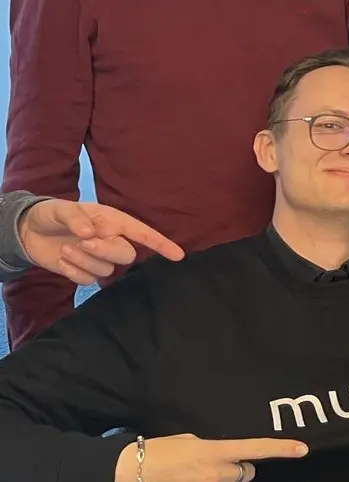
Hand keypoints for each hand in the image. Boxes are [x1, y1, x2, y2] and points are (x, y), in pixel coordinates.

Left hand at [19, 199, 183, 284]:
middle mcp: (111, 240)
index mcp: (113, 221)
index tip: (178, 255)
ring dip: (83, 261)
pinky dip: (73, 272)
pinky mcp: (83, 272)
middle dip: (105, 251)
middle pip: (125, 255)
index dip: (161, 244)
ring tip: (65, 249)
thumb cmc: (51, 214)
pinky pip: (87, 280)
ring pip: (105, 270)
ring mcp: (98, 258)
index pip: (143, 233)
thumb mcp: (61, 209)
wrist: (28, 231)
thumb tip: (91, 232)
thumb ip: (76, 218)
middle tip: (83, 242)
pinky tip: (62, 261)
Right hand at [115, 434, 306, 481]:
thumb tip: (224, 454)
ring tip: (199, 471)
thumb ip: (214, 448)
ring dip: (223, 478)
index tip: (303, 449)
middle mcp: (217, 472)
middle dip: (239, 468)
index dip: (282, 449)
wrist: (132, 470)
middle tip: (218, 463)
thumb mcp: (191, 440)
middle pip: (247, 472)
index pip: (257, 449)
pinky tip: (192, 477)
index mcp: (216, 451)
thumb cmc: (159, 451)